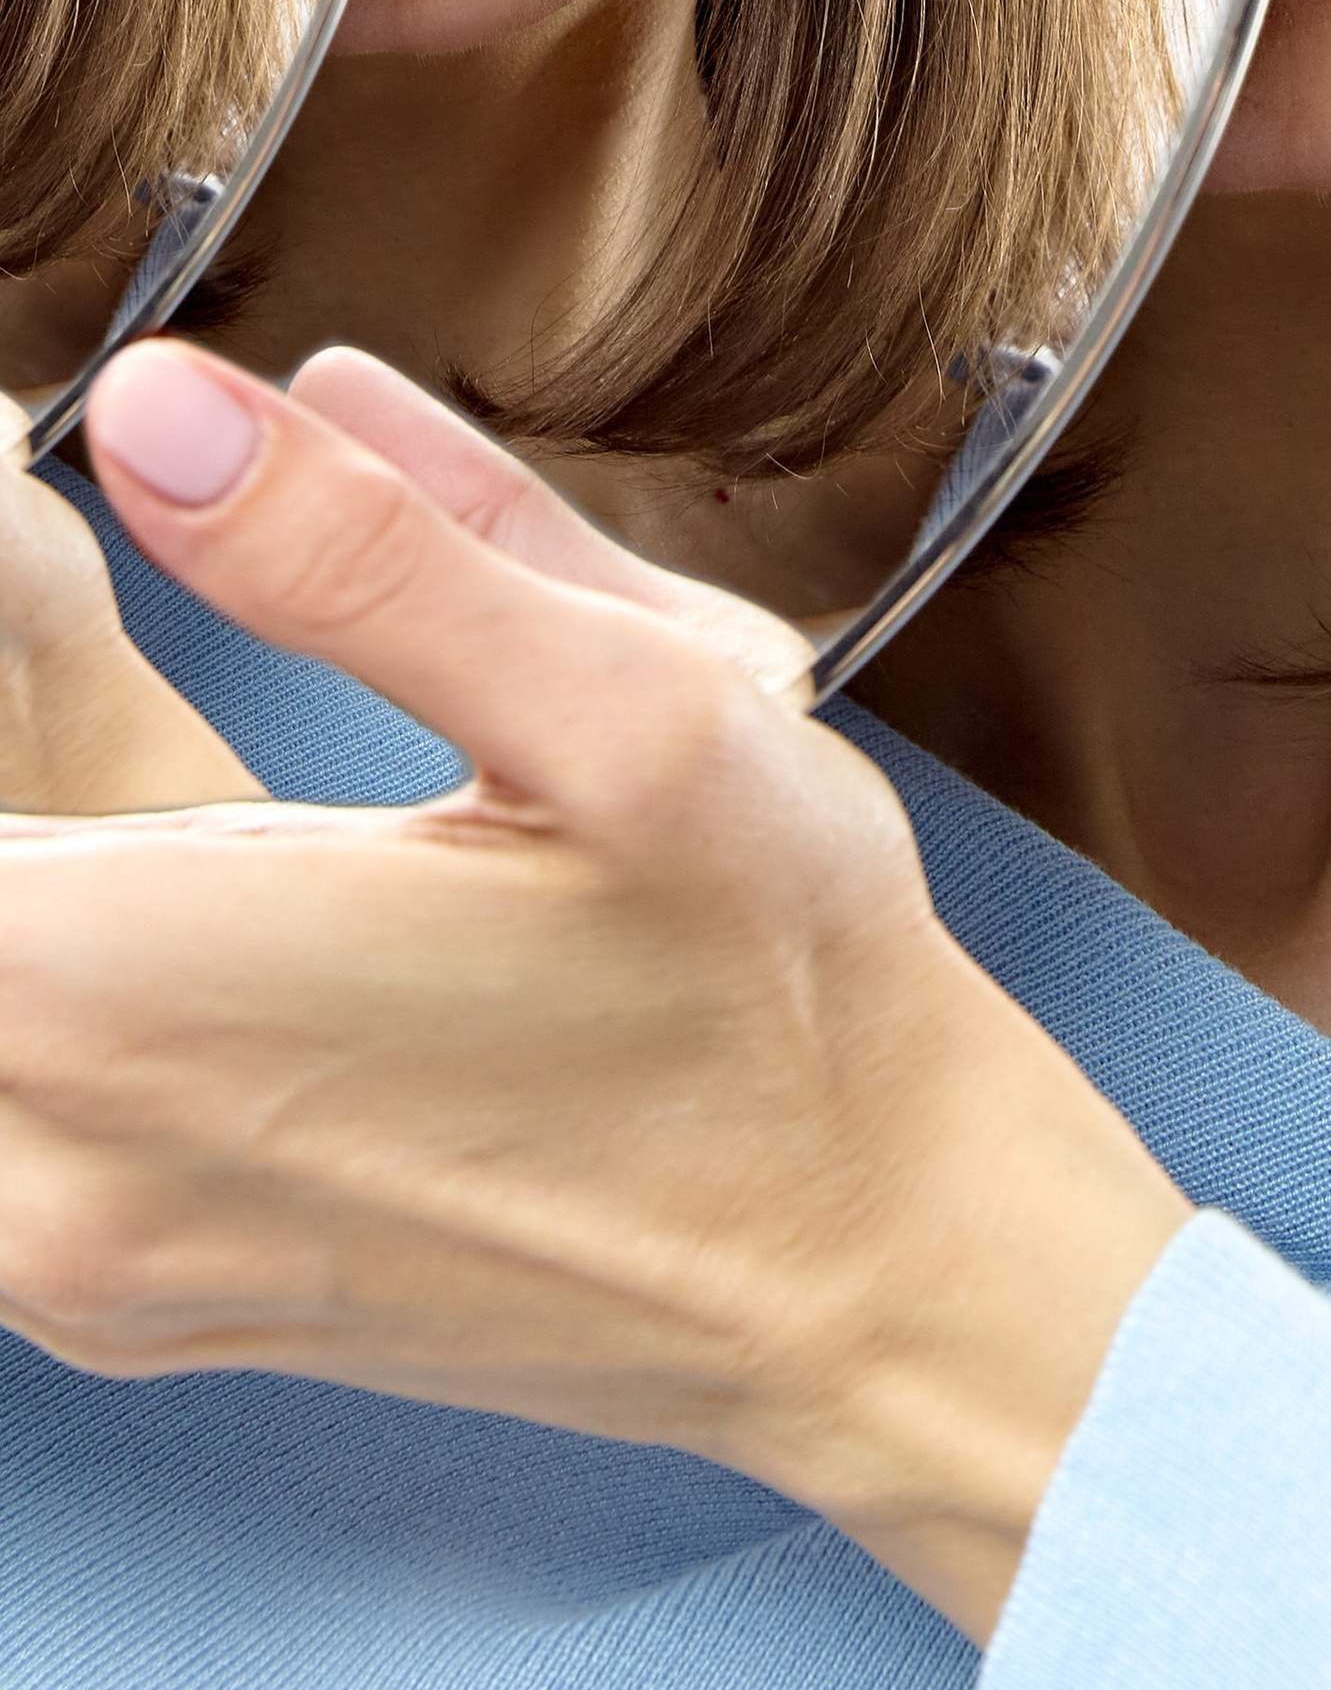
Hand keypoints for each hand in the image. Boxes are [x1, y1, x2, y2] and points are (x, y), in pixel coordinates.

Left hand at [0, 342, 1190, 1643]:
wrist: (872, 1266)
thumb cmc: (774, 993)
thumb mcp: (632, 704)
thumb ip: (359, 545)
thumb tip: (158, 409)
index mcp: (120, 985)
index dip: (14, 635)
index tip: (63, 538)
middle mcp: (45, 1160)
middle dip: (38, 717)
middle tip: (100, 591)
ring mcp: (77, 1258)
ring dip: (54, 846)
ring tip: (163, 736)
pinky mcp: (131, 1294)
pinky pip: (8, 1101)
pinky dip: (60, 968)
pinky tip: (186, 870)